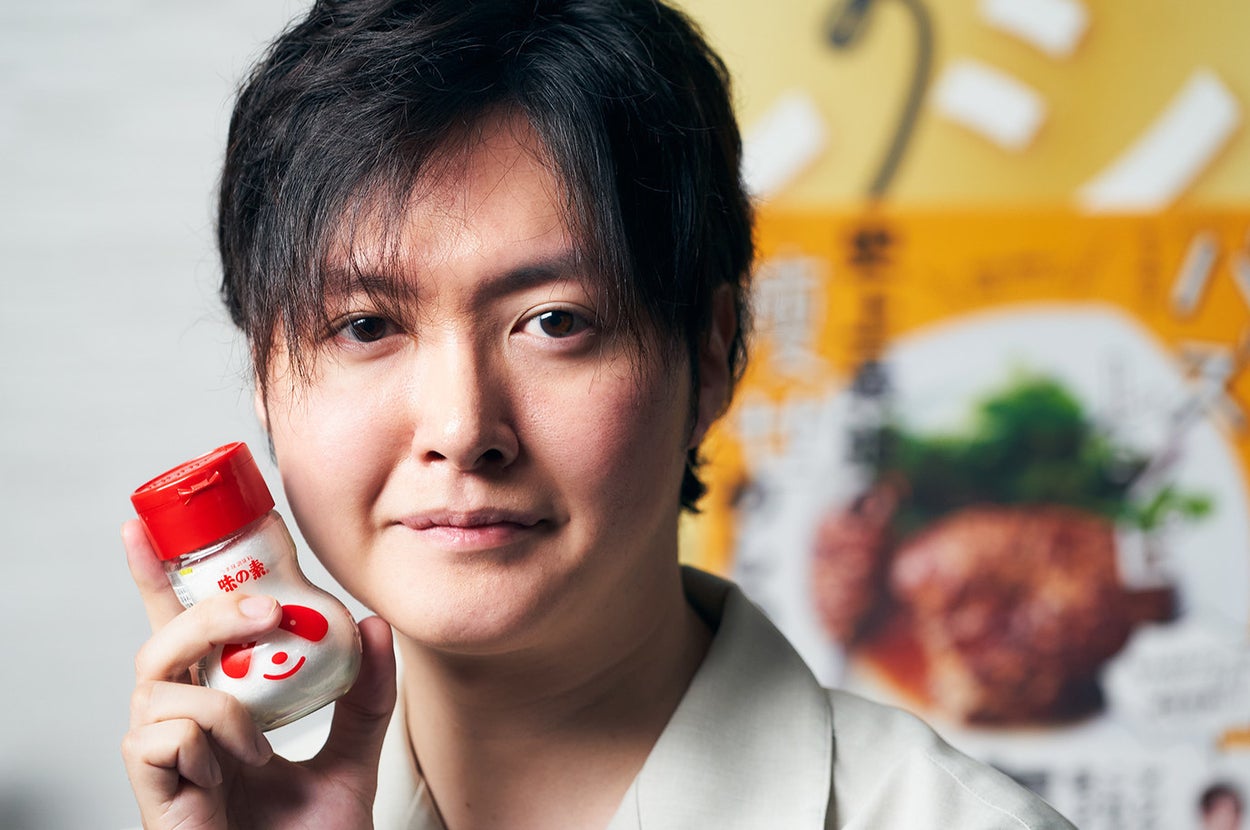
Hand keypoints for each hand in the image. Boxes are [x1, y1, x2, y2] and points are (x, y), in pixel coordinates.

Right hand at [120, 519, 396, 829]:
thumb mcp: (353, 756)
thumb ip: (367, 696)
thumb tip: (377, 627)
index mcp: (218, 709)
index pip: (181, 630)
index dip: (157, 578)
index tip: (146, 522)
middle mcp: (184, 726)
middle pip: (162, 640)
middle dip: (207, 610)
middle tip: (267, 612)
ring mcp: (167, 760)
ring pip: (155, 683)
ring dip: (220, 697)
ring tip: (259, 740)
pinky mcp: (154, 794)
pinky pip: (158, 736)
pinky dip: (207, 739)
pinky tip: (236, 770)